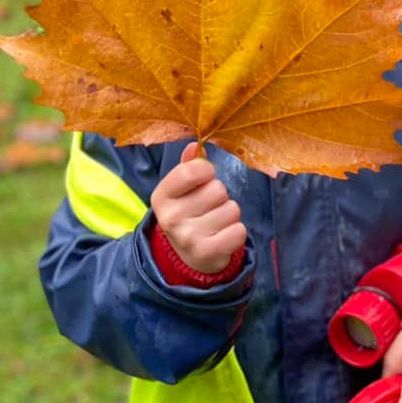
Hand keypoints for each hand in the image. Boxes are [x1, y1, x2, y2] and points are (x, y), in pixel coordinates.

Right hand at [151, 142, 246, 273]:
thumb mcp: (181, 190)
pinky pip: (239, 231)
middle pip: (218, 189)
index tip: (205, 177)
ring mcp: (188, 238)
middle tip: (209, 207)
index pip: (191, 171)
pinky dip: (236, 232)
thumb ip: (189, 166)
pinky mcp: (207, 254)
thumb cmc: (187, 213)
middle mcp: (171, 218)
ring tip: (215, 222)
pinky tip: (223, 235)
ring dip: (229, 214)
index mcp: (162, 196)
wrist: (185, 257)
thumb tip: (195, 145)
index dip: (206, 170)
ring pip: (232, 209)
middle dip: (220, 196)